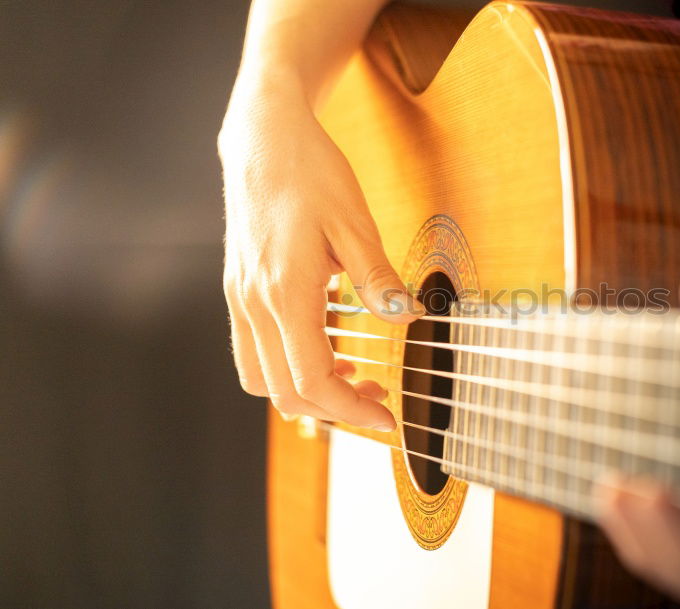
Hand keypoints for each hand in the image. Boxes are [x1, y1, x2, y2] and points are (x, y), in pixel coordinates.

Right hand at [219, 71, 421, 429]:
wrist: (264, 139)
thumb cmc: (310, 174)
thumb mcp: (355, 222)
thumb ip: (379, 278)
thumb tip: (407, 317)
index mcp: (285, 293)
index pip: (314, 380)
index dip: (352, 410)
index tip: (387, 418)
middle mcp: (254, 304)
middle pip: (286, 392)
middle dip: (335, 409)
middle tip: (379, 399)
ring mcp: (240, 299)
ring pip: (263, 379)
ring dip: (306, 392)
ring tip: (352, 377)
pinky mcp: (238, 291)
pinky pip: (254, 352)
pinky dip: (288, 367)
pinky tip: (324, 347)